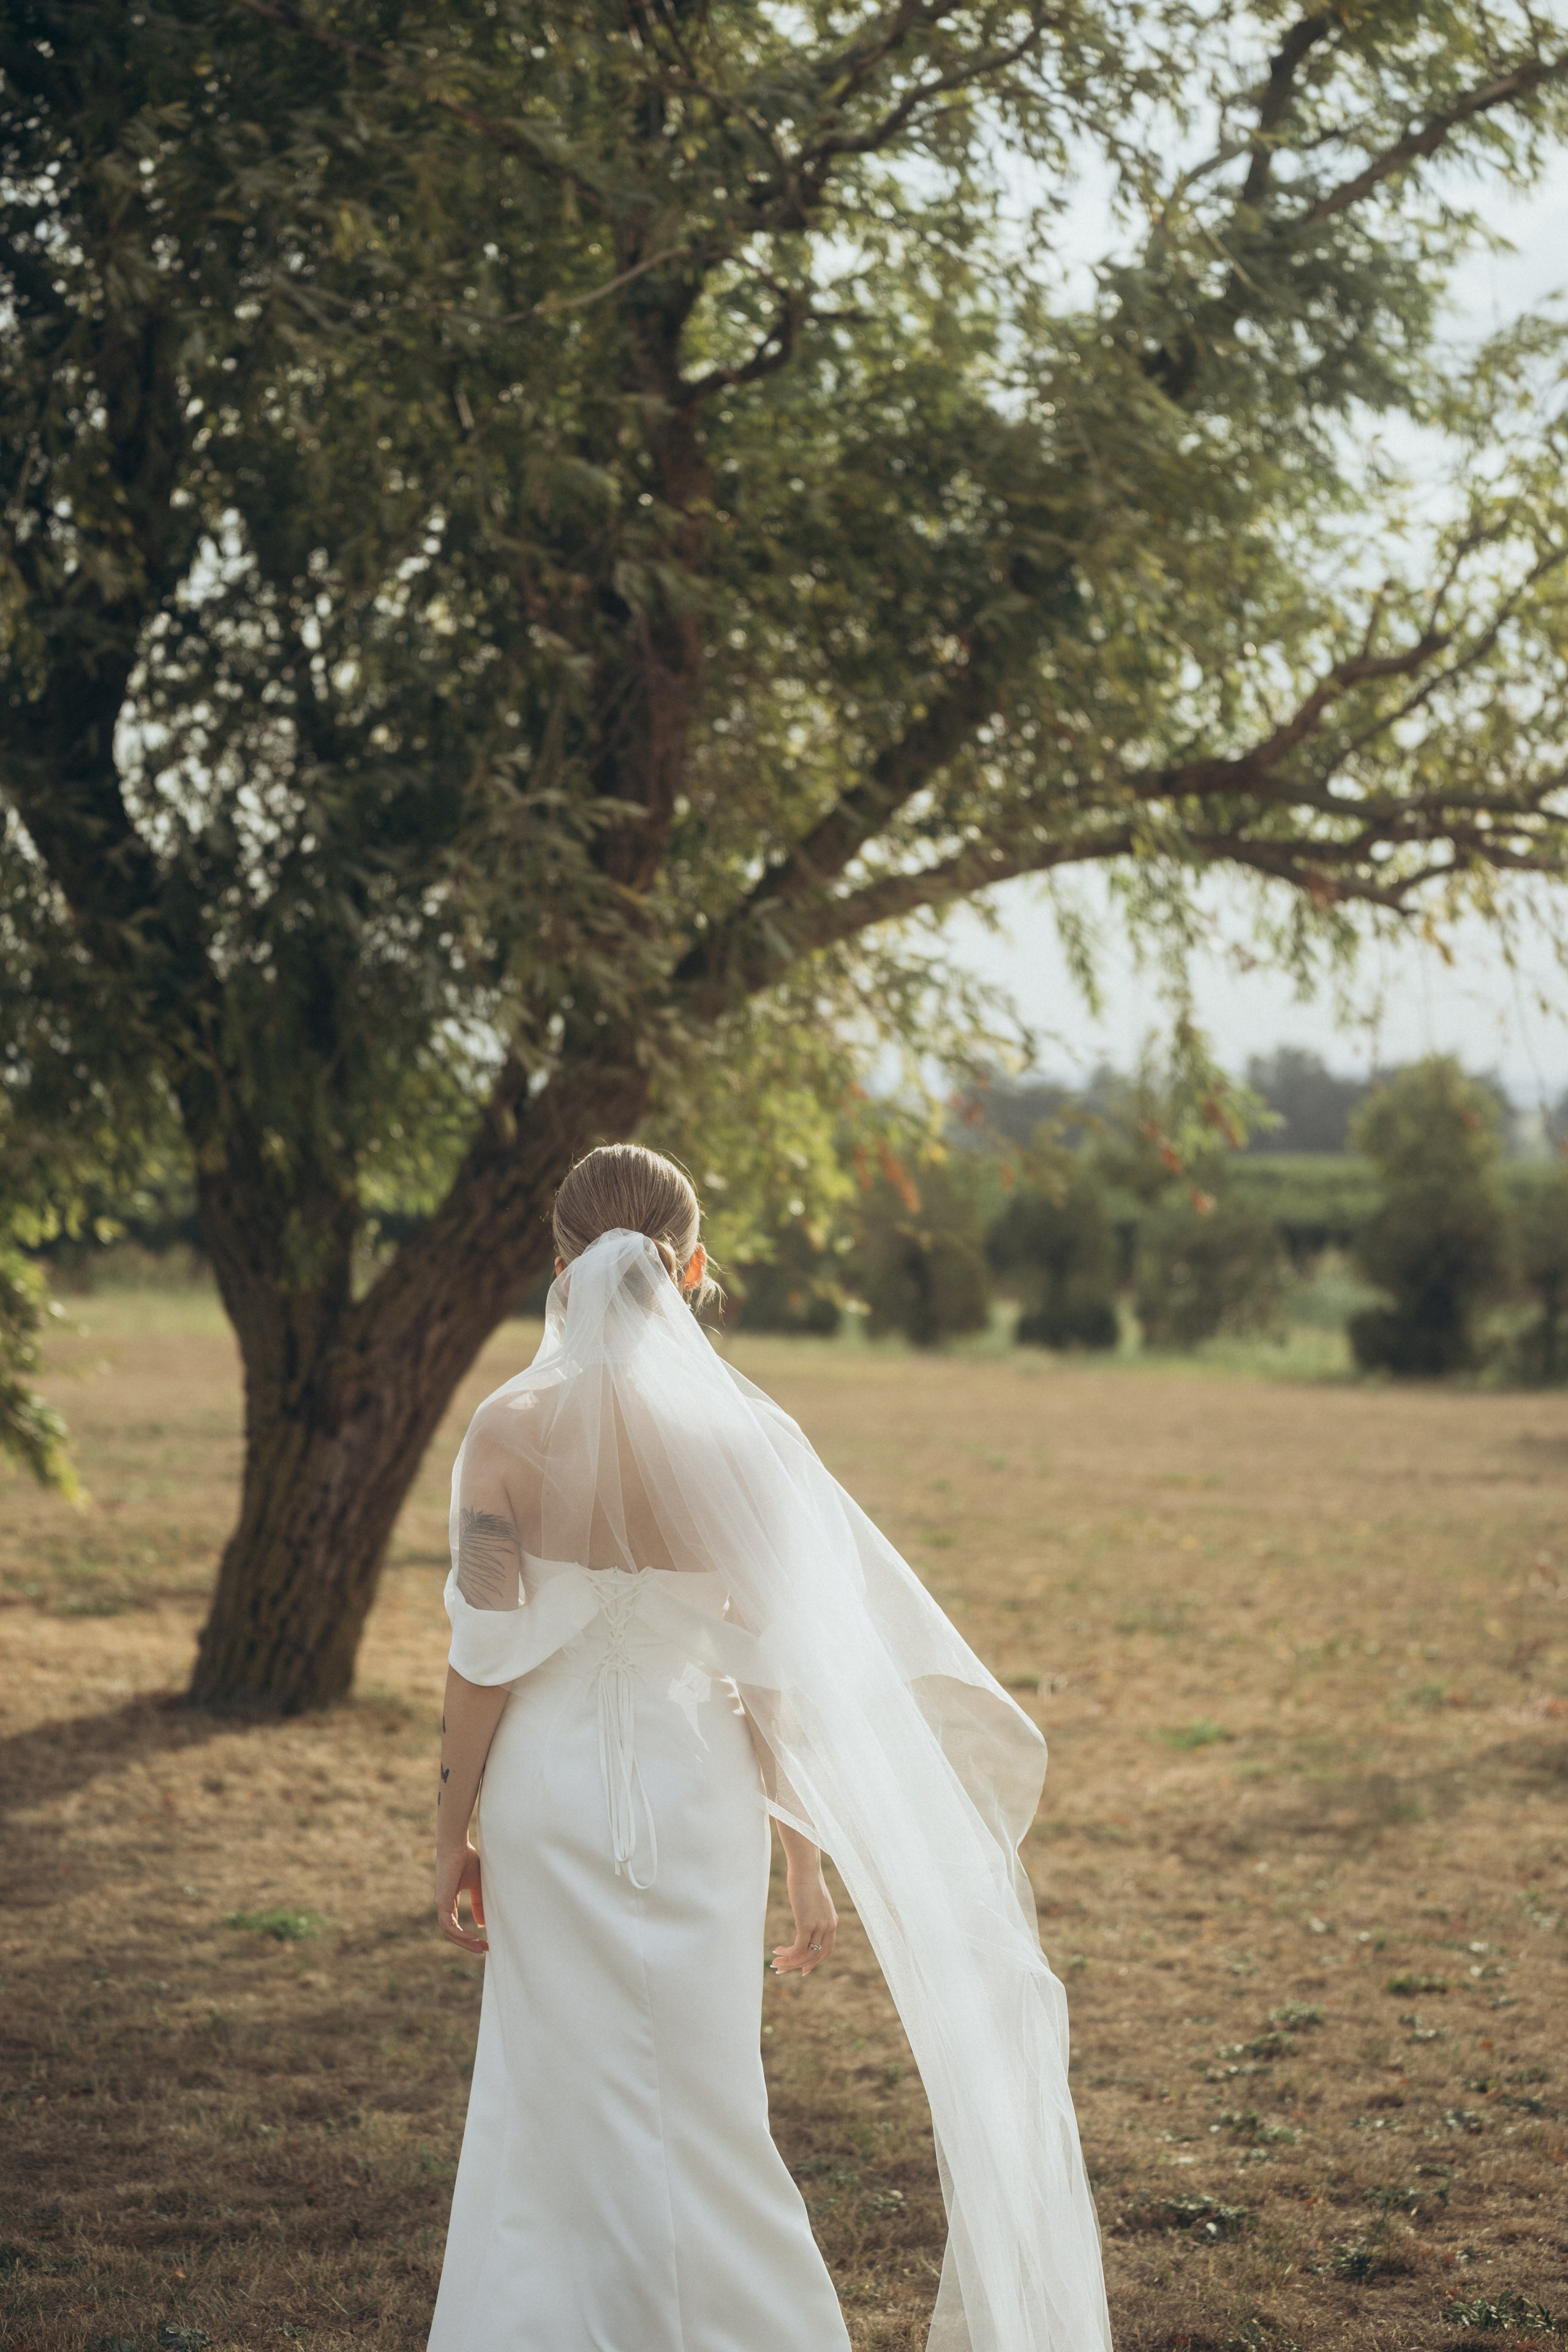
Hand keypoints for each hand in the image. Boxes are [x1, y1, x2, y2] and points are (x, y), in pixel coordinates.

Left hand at [436, 1842, 487, 1956]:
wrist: (456, 1846)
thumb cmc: (467, 1860)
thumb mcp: (477, 1885)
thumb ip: (478, 1903)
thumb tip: (481, 1923)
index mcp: (449, 1901)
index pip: (455, 1925)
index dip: (468, 1936)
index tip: (484, 1942)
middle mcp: (443, 1905)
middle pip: (452, 1933)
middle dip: (467, 1944)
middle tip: (483, 1950)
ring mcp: (441, 1904)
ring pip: (449, 1932)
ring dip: (464, 1942)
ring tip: (479, 1946)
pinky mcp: (442, 1901)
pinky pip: (448, 1925)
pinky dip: (459, 1933)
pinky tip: (472, 1936)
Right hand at [772, 1865, 836, 1977]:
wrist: (805, 1868)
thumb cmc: (806, 1880)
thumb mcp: (814, 1900)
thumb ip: (813, 1912)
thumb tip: (805, 1917)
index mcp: (832, 1921)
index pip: (827, 1950)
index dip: (814, 1962)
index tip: (803, 1970)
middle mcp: (829, 1926)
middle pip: (816, 1956)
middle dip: (798, 1966)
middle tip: (782, 1969)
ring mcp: (820, 1926)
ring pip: (806, 1955)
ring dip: (789, 1962)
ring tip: (775, 1962)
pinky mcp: (807, 1924)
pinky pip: (798, 1948)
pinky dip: (787, 1953)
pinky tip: (778, 1951)